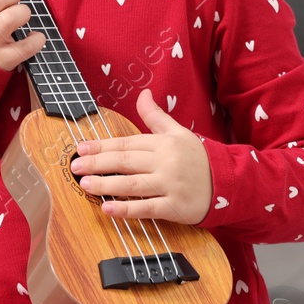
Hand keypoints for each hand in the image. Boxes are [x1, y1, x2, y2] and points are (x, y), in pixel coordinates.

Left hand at [69, 88, 213, 224]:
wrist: (228, 183)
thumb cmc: (199, 159)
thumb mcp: (179, 132)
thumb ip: (156, 116)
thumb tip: (143, 93)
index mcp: (163, 143)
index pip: (126, 144)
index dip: (101, 146)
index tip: (81, 148)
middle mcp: (165, 162)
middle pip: (125, 162)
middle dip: (97, 163)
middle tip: (75, 167)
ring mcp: (170, 185)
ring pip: (132, 185)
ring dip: (106, 185)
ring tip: (85, 185)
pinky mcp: (175, 207)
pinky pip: (146, 208)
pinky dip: (126, 210)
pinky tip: (108, 209)